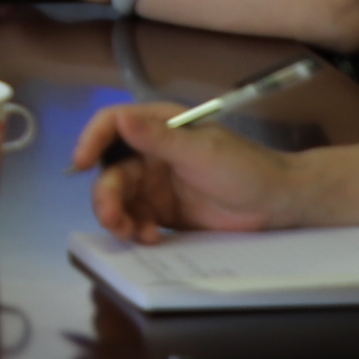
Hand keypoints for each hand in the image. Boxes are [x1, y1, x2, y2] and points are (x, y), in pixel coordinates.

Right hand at [73, 100, 306, 240]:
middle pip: (110, 170)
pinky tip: (152, 238)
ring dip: (117, 216)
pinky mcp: (163, 211)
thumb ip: (159, 138)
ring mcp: (156, 184)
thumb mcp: (201, 151)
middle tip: (113, 219)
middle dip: (106, 195)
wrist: (278, 204)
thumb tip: (121, 120)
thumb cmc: (245, 168)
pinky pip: (136, 219)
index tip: (80, 163)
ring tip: (132, 234)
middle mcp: (151, 153)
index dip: (90, 140)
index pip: (112, 125)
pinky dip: (136, 230)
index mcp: (159, 126)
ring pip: (119, 198)